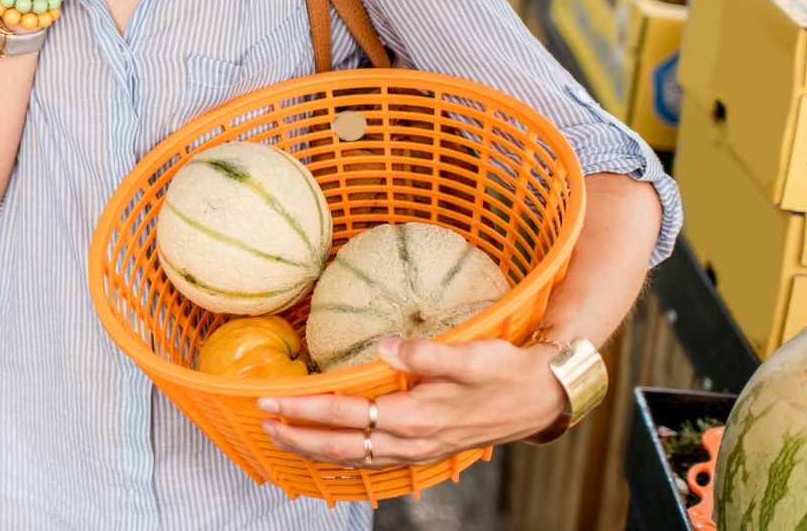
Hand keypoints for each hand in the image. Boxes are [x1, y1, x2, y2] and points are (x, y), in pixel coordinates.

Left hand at [256, 338, 566, 467]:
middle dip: (298, 437)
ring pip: (355, 458)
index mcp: (415, 417)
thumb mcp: (471, 356)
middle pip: (341, 446)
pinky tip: (330, 450)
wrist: (542, 399)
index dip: (304, 409)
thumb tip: (385, 345)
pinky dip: (344, 457)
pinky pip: (373, 460)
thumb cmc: (506, 372)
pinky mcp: (424, 449)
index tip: (270, 400)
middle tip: (263, 423)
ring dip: (316, 450)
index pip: (345, 415)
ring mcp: (418, 450)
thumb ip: (426, 353)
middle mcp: (411, 441)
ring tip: (284, 437)